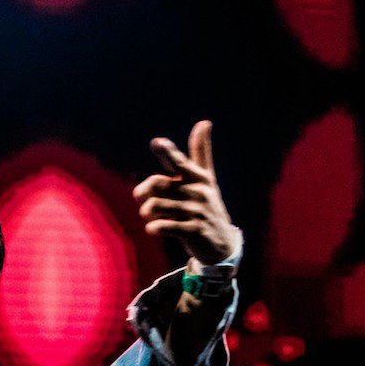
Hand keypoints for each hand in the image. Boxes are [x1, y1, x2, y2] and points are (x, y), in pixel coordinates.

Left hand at [133, 121, 241, 266]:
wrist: (222, 244)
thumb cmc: (206, 206)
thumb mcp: (206, 179)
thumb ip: (201, 152)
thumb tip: (204, 121)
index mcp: (198, 177)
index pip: (179, 162)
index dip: (168, 152)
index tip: (157, 143)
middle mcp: (198, 191)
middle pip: (157, 184)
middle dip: (142, 192)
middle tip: (143, 200)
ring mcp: (196, 211)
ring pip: (156, 205)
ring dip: (146, 212)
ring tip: (150, 216)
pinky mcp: (194, 230)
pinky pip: (166, 226)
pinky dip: (154, 227)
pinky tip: (153, 228)